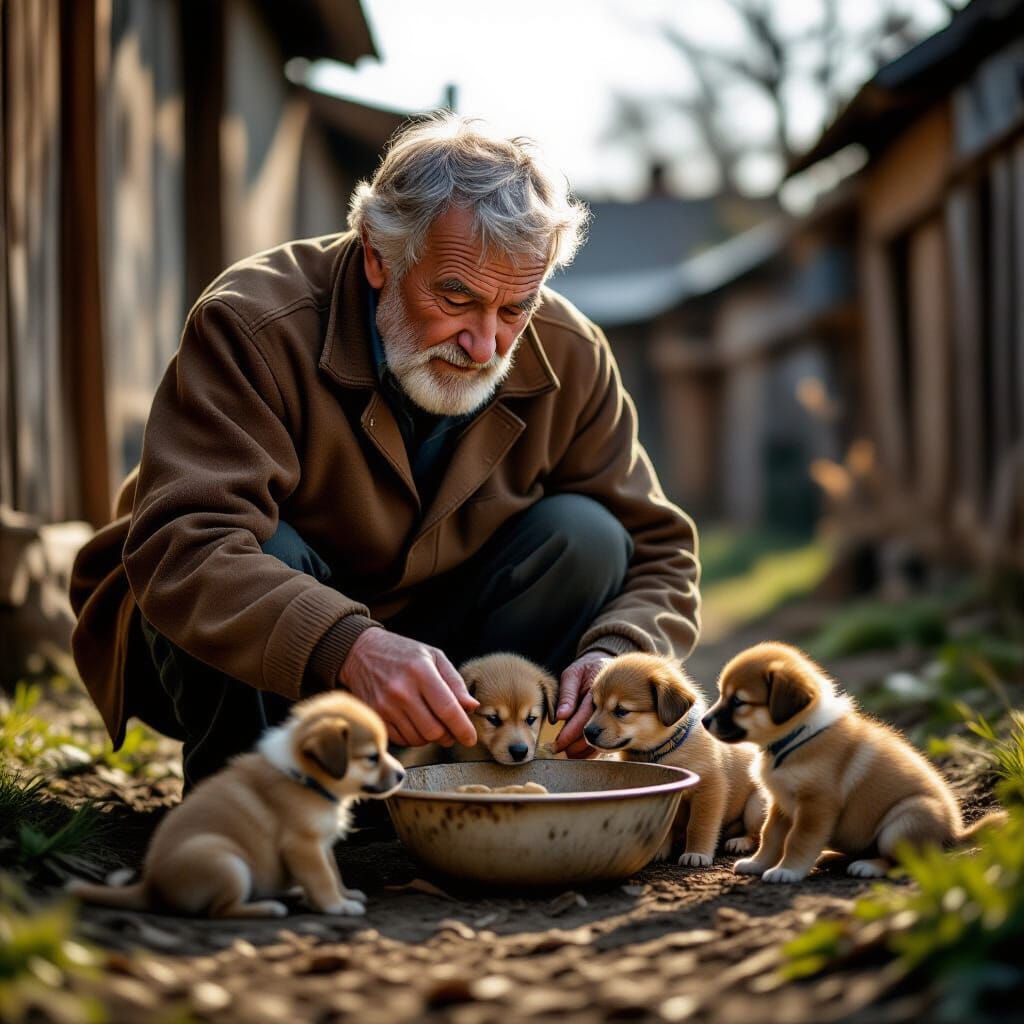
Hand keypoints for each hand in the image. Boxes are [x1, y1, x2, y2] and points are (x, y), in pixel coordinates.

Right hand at [339, 627, 477, 747]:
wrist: (360, 651)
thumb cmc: (402, 652)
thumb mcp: (433, 656)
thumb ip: (454, 682)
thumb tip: (471, 707)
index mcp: (421, 672)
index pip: (447, 709)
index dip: (463, 728)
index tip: (470, 738)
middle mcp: (402, 690)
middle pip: (434, 730)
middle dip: (448, 735)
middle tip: (452, 730)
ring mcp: (385, 705)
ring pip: (418, 738)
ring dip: (431, 737)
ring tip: (432, 723)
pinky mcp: (375, 716)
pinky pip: (401, 740)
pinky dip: (413, 737)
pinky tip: (415, 724)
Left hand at [553, 651, 611, 758]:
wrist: (603, 663)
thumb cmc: (584, 668)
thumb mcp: (573, 674)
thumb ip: (567, 694)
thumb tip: (560, 716)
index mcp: (599, 690)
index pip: (585, 715)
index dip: (571, 731)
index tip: (558, 743)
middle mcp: (609, 704)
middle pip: (594, 730)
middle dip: (576, 744)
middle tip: (560, 752)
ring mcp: (613, 713)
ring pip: (602, 737)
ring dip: (585, 750)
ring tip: (569, 756)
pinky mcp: (613, 720)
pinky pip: (605, 738)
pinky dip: (593, 748)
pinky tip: (581, 755)